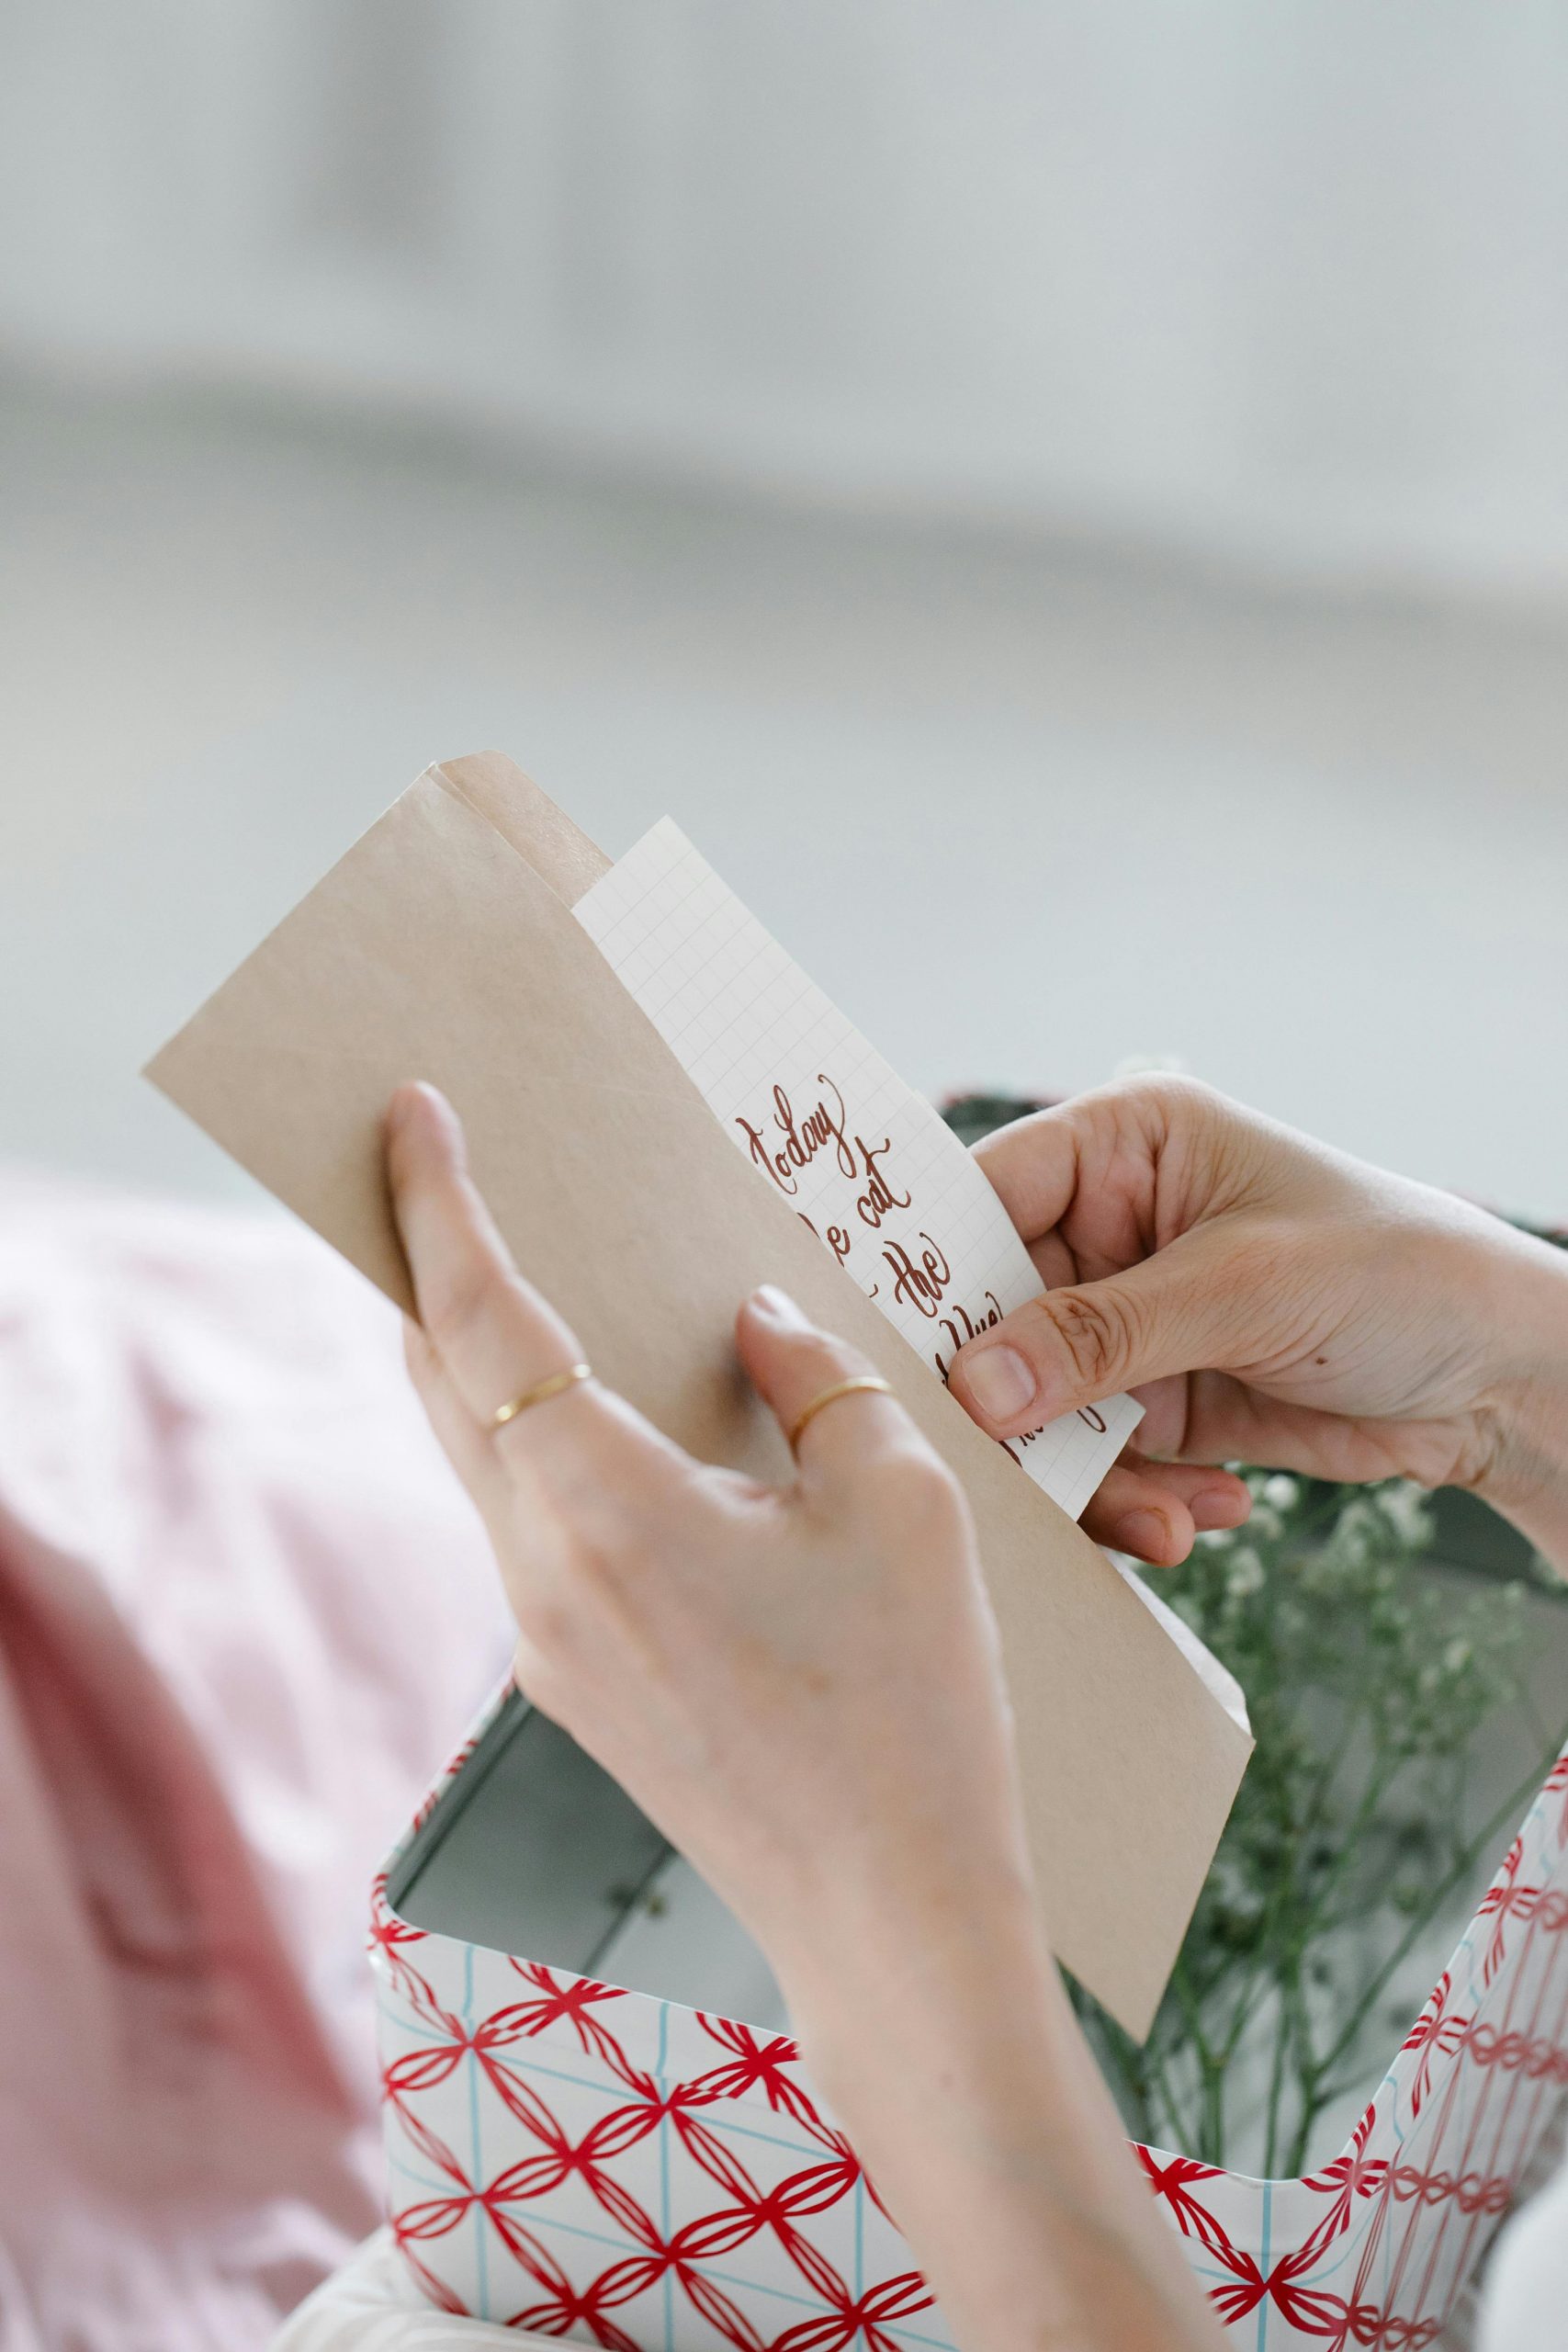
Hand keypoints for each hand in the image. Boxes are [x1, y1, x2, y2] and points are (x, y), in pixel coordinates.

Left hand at [383, 1079, 1224, 2351]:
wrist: (890, 1913)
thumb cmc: (911, 1704)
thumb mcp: (899, 1500)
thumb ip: (814, 1380)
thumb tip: (751, 1322)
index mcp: (603, 1508)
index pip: (481, 1319)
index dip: (438, 1204)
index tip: (412, 1113)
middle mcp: (537, 1571)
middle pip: (438, 1381)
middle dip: (431, 1265)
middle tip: (448, 1171)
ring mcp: (542, 1636)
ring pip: (469, 1455)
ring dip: (477, 1355)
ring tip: (526, 1272)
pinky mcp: (569, 1679)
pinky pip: (520, 1521)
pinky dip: (530, 1438)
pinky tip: (604, 1410)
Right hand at [949, 1076, 1567, 1568]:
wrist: (1504, 1375)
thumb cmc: (1397, 1273)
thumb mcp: (1243, 1289)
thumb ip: (1099, 1336)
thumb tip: (973, 1387)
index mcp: (1124, 1146)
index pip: (984, 1195)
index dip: (935, 1276)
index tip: (909, 1360)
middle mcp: (1111, 1227)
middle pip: (996, 1319)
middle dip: (1014, 1409)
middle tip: (1022, 1475)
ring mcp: (1129, 1321)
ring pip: (1039, 1408)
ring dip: (1089, 1478)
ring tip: (1164, 1520)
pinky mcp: (1160, 1400)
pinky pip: (1098, 1460)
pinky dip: (1139, 1500)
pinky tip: (1211, 1511)